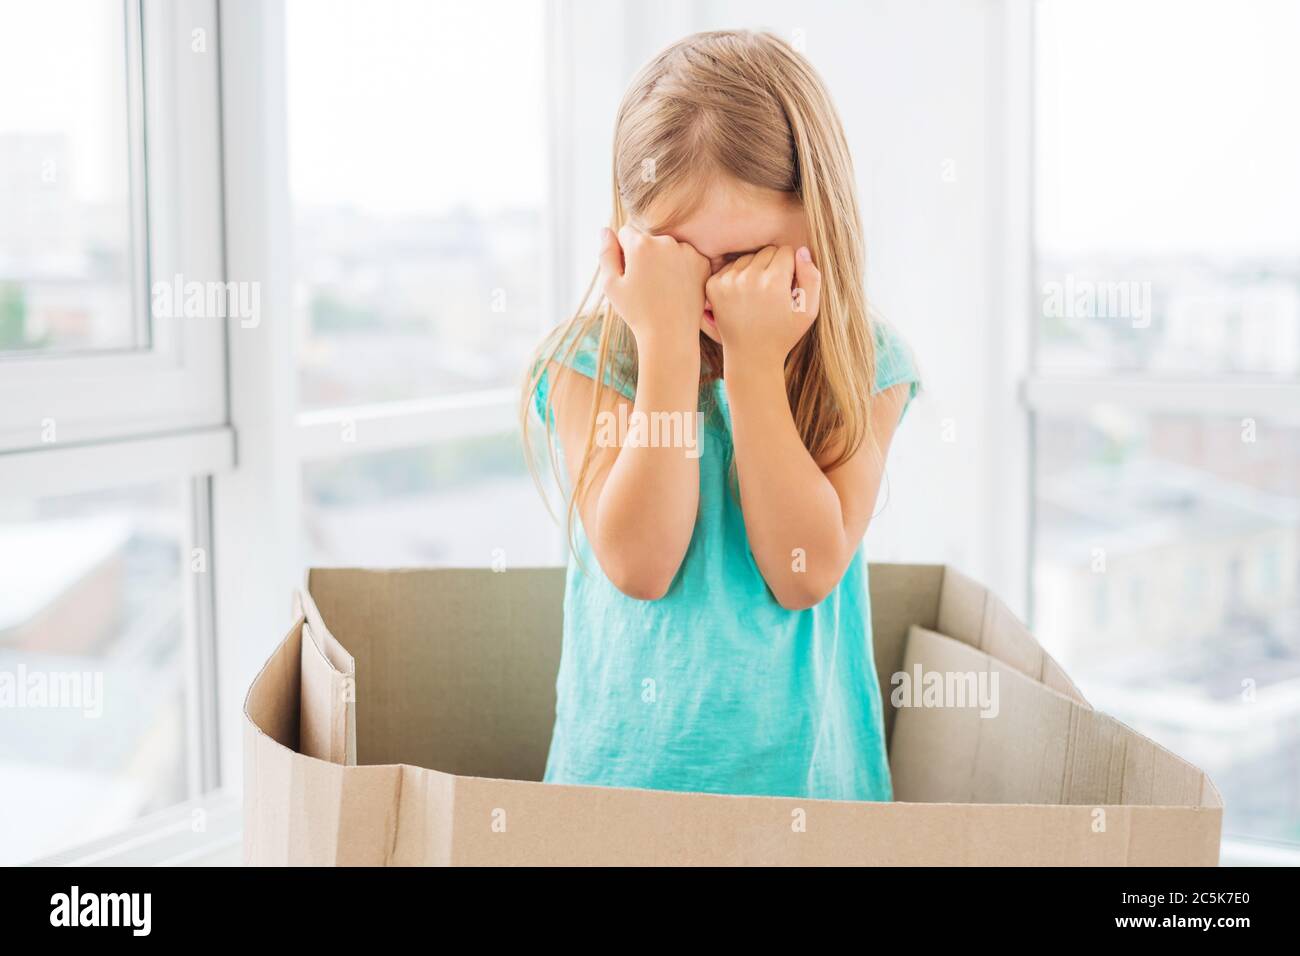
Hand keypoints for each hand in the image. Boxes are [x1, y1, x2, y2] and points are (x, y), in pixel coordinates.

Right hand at [599, 225, 710, 351]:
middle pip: (649, 239)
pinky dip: (682, 268)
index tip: (629, 274)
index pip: (626, 234)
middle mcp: (666, 241)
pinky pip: (686, 257)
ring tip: (663, 289)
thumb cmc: (637, 312)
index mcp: (641, 244)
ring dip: (664, 260)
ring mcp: (688, 251)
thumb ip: (606, 254)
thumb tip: (605, 230)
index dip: (624, 254)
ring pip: (668, 248)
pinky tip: (677, 288)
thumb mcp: (611, 285)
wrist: (671, 334)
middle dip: (645, 255)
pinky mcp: (703, 262)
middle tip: (647, 285)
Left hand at [705, 245, 820, 366]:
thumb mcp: (808, 311)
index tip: (789, 286)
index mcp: (773, 282)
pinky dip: (738, 277)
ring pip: (748, 257)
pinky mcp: (713, 285)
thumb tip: (801, 250)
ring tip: (758, 295)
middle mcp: (748, 278)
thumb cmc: (784, 334)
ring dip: (755, 270)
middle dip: (774, 266)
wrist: (751, 357)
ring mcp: (728, 281)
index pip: (787, 251)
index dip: (792, 268)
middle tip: (774, 292)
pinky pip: (731, 267)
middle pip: (767, 251)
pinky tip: (744, 297)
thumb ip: (812, 278)